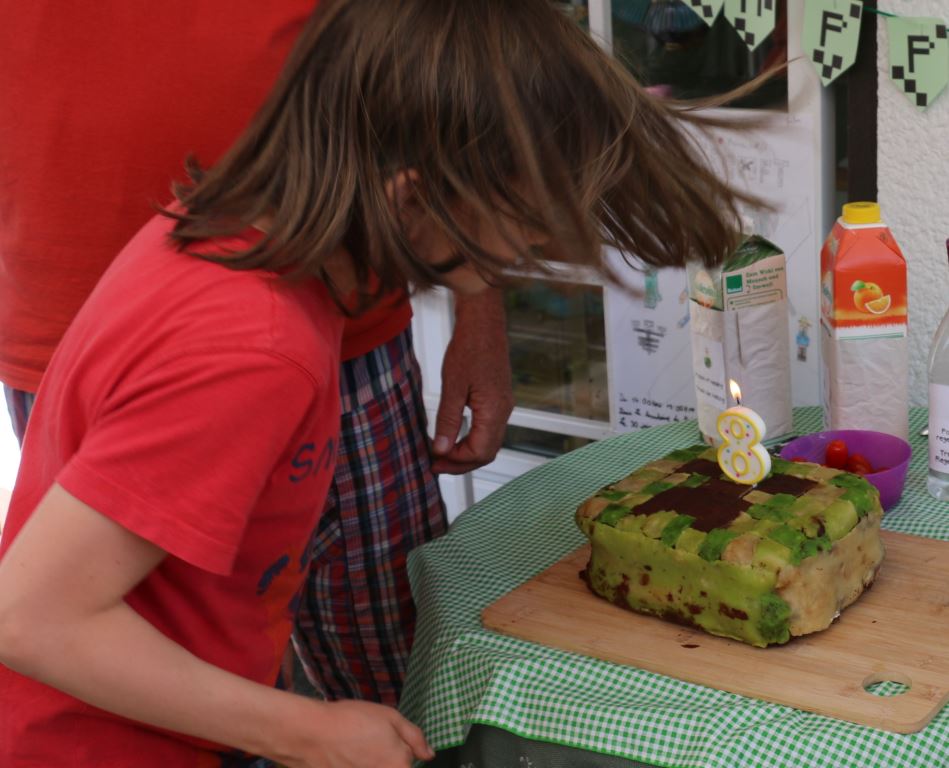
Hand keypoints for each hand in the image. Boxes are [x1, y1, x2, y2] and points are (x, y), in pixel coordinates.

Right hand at [282, 699, 433, 767]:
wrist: (312, 734)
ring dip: (370, 760)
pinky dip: (356, 762)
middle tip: (367, 743)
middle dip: (385, 757)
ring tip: (355, 748)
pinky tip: (346, 754)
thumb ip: (415, 737)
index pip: (411, 762)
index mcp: (399, 764)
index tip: (384, 741)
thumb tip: (429, 754)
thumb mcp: (390, 717)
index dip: (402, 749)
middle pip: (394, 766)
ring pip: (377, 767)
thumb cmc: (351, 721)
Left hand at [431, 289, 513, 474]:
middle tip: (435, 465)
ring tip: (441, 454)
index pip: (479, 452)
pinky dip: (471, 439)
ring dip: (465, 452)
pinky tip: (453, 437)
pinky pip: (488, 429)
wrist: (483, 321)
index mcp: (495, 410)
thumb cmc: (469, 348)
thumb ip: (447, 420)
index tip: (433, 460)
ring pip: (488, 442)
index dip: (456, 462)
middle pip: (486, 452)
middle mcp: (504, 411)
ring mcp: (503, 406)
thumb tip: (441, 449)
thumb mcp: (452, 386)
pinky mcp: (498, 399)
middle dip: (460, 463)